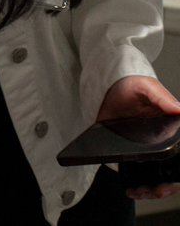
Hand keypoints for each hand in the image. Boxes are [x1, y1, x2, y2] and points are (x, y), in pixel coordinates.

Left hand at [96, 75, 179, 200]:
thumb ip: (161, 97)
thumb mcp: (146, 87)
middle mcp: (163, 142)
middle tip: (155, 190)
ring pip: (156, 176)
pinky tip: (130, 188)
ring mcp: (148, 150)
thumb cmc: (131, 88)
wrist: (107, 90)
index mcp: (172, 130)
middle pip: (172, 172)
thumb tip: (178, 109)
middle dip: (166, 186)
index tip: (172, 179)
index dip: (178, 171)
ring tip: (140, 192)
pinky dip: (136, 183)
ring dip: (152, 189)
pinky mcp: (132, 152)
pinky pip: (137, 172)